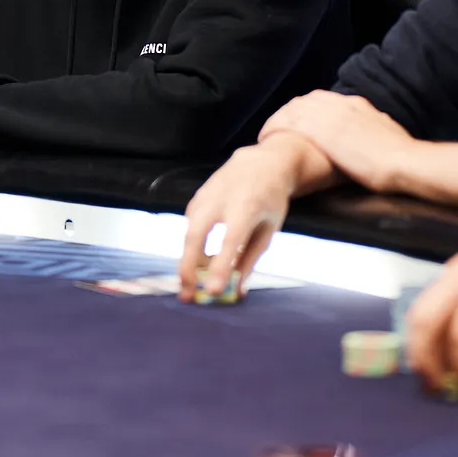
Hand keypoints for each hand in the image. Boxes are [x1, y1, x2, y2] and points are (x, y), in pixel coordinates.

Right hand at [178, 135, 319, 298]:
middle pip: (196, 235)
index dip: (220, 267)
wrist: (261, 162)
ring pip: (189, 234)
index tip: (213, 291)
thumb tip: (236, 290)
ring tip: (194, 283)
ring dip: (188, 262)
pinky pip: (191, 227)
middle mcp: (221, 200)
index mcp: (247, 208)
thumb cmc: (271, 199)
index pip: (230, 241)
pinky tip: (203, 258)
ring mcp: (205, 196)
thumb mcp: (270, 228)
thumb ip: (251, 258)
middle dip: (187, 267)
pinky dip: (193, 247)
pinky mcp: (197, 198)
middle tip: (186, 294)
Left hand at [260, 90, 414, 192]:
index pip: (323, 100)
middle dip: (289, 114)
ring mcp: (329, 115)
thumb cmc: (401, 156)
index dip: (308, 111)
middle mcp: (340, 104)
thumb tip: (376, 131)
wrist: (404, 161)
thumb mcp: (388, 134)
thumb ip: (376, 128)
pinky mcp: (320, 129)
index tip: (300, 123)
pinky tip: (266, 138)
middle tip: (278, 128)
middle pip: (305, 102)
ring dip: (279, 121)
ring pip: (293, 110)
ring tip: (268, 134)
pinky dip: (275, 128)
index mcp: (357, 104)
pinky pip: (288, 123)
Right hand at [405, 203, 457, 393]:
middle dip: (426, 360)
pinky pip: (427, 302)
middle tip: (438, 390)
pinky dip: (427, 330)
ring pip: (418, 311)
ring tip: (433, 374)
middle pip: (425, 322)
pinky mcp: (451, 269)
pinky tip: (440, 351)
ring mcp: (452, 269)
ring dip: (420, 346)